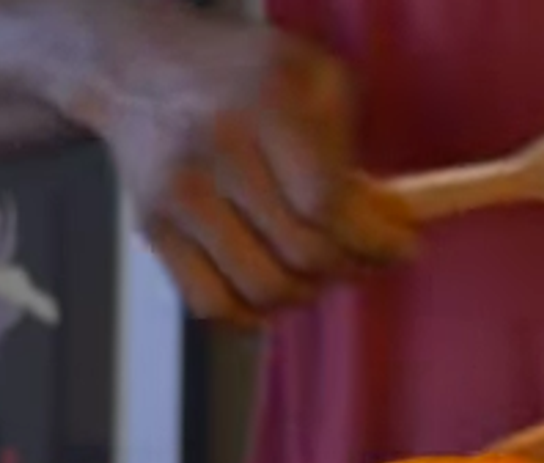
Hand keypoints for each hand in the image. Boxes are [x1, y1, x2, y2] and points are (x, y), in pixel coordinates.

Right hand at [86, 17, 416, 325]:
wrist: (141, 67)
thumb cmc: (245, 74)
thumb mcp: (310, 73)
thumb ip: (348, 137)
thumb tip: (380, 213)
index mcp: (264, 106)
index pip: (326, 204)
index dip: (374, 240)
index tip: (402, 248)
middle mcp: (215, 150)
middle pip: (300, 253)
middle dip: (351, 267)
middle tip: (367, 260)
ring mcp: (178, 195)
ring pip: (260, 288)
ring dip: (306, 293)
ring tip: (322, 273)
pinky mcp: (153, 228)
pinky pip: (209, 301)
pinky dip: (251, 314)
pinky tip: (275, 294)